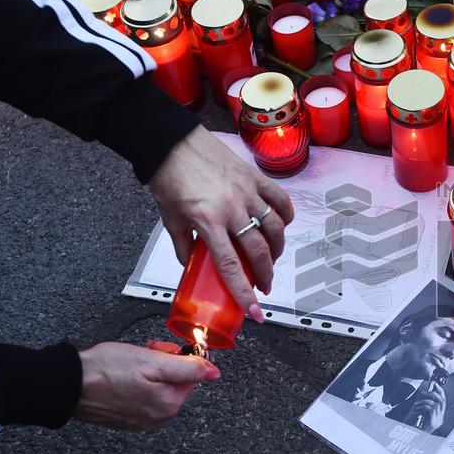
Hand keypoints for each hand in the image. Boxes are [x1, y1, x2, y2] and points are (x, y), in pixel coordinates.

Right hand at [73, 341, 220, 431]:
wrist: (67, 384)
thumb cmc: (105, 372)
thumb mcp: (153, 361)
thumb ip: (189, 368)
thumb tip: (213, 373)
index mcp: (169, 406)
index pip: (191, 376)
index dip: (177, 357)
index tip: (161, 350)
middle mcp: (157, 418)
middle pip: (175, 383)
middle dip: (163, 364)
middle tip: (144, 354)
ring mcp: (140, 420)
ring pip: (158, 388)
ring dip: (149, 372)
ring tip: (129, 364)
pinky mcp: (124, 418)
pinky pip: (141, 396)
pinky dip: (136, 383)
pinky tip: (121, 375)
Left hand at [149, 125, 294, 317]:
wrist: (172, 141)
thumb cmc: (168, 177)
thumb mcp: (170, 218)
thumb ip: (183, 245)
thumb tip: (191, 265)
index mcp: (207, 222)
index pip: (231, 266)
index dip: (244, 292)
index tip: (256, 312)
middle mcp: (232, 209)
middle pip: (259, 251)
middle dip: (267, 274)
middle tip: (265, 286)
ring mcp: (247, 191)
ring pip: (275, 228)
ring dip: (278, 249)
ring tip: (272, 258)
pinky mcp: (255, 177)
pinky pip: (279, 200)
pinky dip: (285, 216)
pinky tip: (281, 225)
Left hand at [405, 382, 446, 433]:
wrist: (410, 438)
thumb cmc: (412, 426)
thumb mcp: (419, 412)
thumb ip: (424, 403)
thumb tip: (425, 391)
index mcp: (438, 416)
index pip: (443, 401)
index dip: (440, 391)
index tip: (435, 385)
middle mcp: (440, 419)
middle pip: (442, 401)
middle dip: (433, 394)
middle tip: (424, 393)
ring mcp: (437, 422)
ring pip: (437, 404)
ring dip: (425, 401)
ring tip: (417, 404)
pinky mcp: (433, 423)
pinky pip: (432, 409)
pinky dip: (424, 406)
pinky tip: (417, 408)